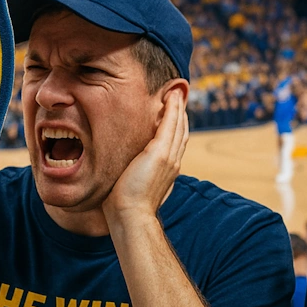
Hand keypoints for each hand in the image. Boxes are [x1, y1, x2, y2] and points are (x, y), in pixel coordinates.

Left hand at [102, 90, 188, 225]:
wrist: (131, 216)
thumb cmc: (125, 207)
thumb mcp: (133, 185)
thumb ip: (134, 175)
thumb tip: (126, 171)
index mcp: (167, 169)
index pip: (175, 142)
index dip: (175, 126)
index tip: (173, 112)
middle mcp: (173, 161)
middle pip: (181, 131)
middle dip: (180, 112)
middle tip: (179, 95)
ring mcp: (169, 156)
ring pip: (178, 125)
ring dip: (178, 106)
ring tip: (177, 91)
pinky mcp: (161, 152)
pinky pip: (170, 123)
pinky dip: (173, 108)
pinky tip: (171, 96)